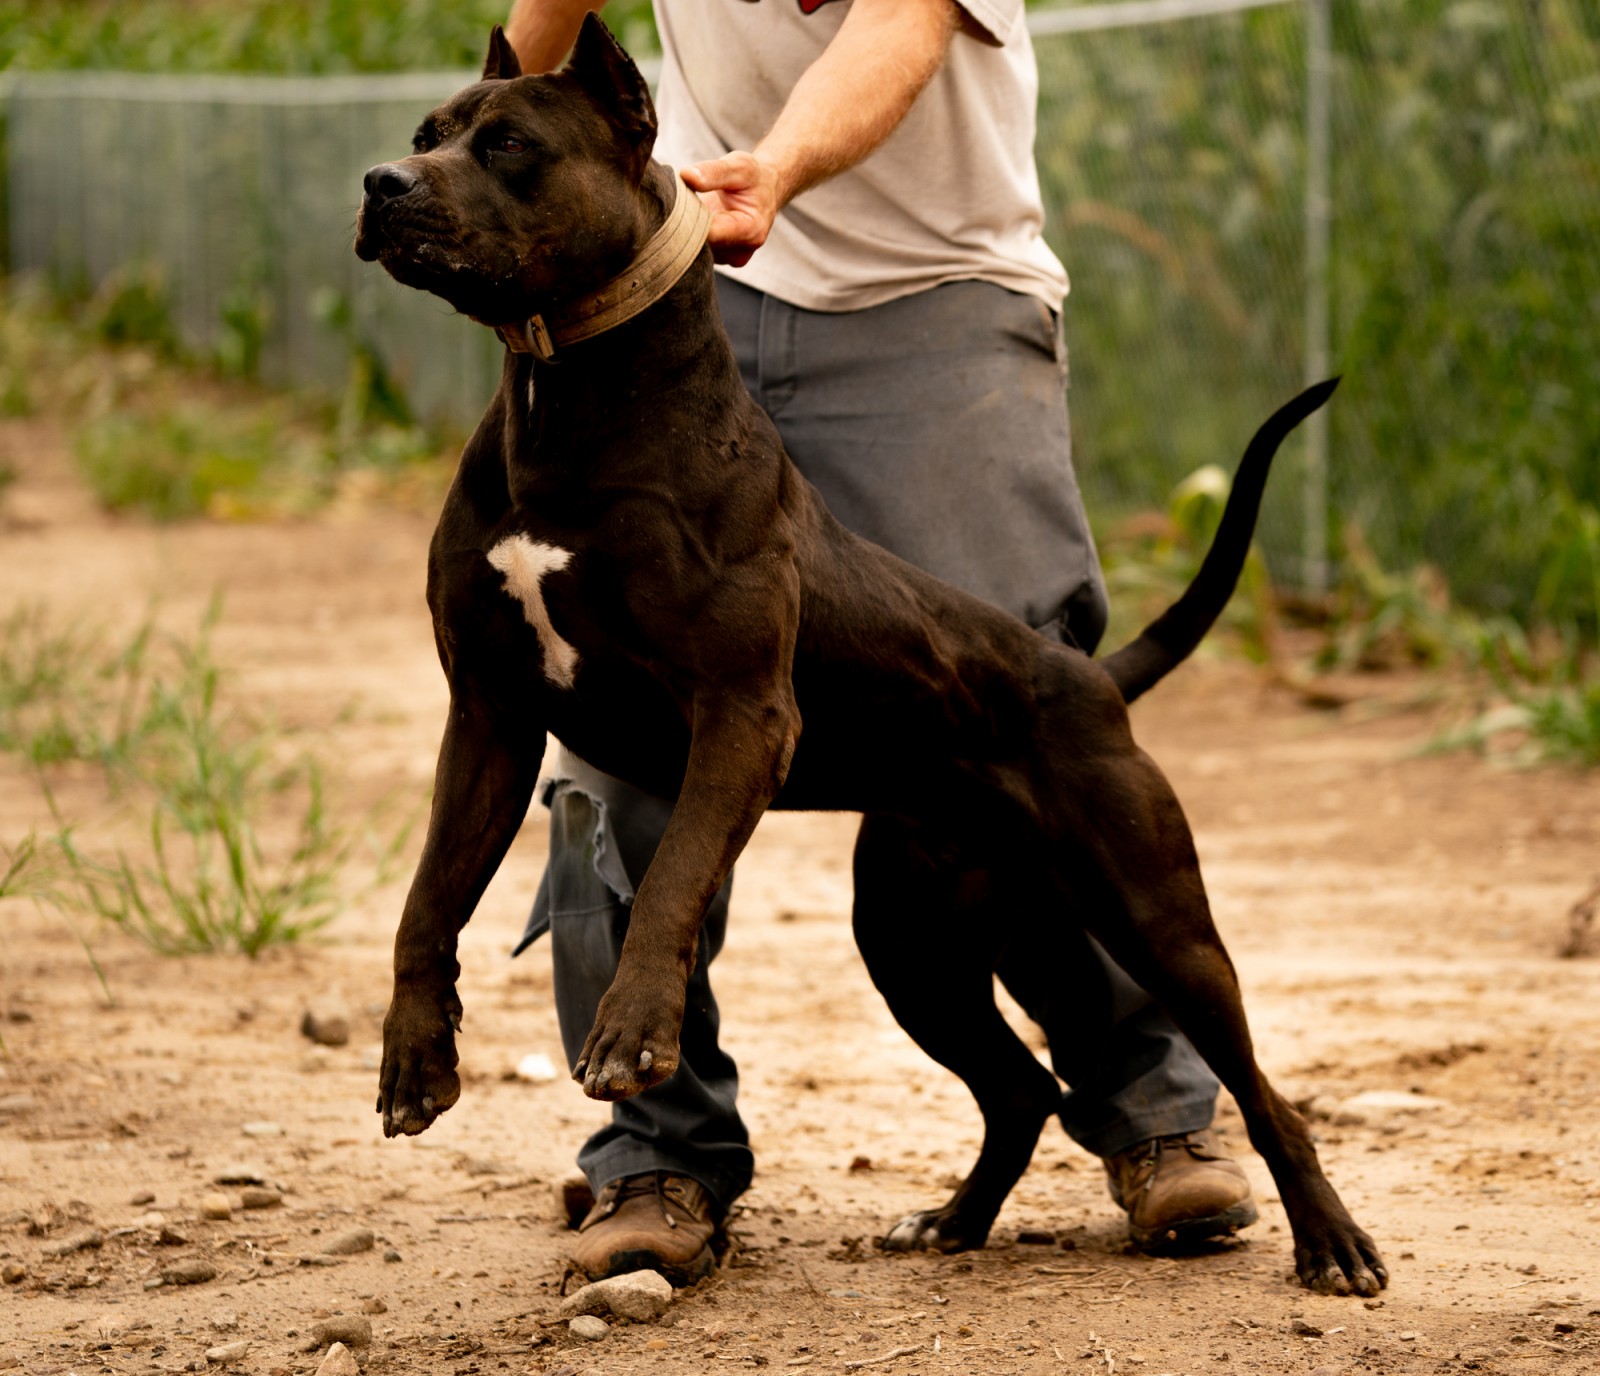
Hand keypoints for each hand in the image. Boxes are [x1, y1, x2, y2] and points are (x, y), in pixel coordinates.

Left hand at [682, 152, 783, 267]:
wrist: (765, 191)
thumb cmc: (753, 178)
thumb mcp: (739, 166)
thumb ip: (713, 171)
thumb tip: (687, 175)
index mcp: (751, 230)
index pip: (710, 233)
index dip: (689, 217)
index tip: (677, 199)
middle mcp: (741, 251)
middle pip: (700, 245)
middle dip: (686, 222)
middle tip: (684, 198)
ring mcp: (729, 258)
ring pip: (695, 249)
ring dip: (687, 228)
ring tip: (696, 205)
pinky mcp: (719, 258)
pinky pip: (696, 250)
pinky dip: (691, 233)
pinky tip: (697, 217)